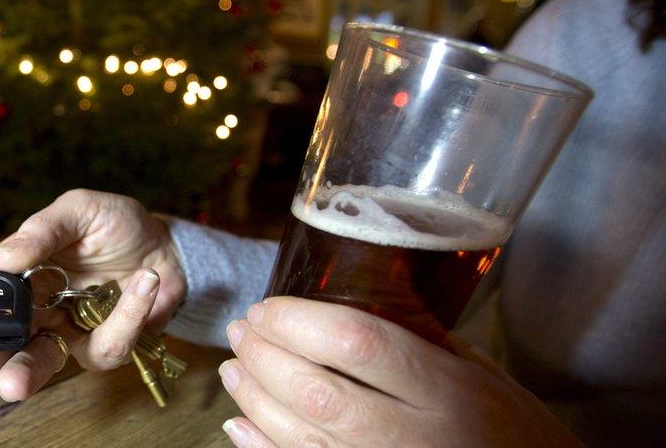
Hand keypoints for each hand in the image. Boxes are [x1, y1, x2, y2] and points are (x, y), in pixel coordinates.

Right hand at [0, 189, 186, 415]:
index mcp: (15, 275)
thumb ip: (41, 232)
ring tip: (12, 386)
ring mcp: (66, 330)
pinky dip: (127, 313)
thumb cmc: (115, 225)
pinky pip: (104, 344)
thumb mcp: (78, 210)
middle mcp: (33, 309)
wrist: (168, 245)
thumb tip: (5, 259)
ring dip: (23, 375)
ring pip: (36, 363)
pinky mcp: (102, 344)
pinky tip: (143, 282)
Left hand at [219, 297, 581, 446]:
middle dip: (264, 356)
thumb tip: (339, 306)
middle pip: (315, 391)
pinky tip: (240, 423)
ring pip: (300, 436)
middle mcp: (412, 434)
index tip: (268, 306)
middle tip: (241, 330)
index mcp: (444, 388)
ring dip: (254, 398)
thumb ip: (414, 340)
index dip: (299, 321)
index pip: (357, 342)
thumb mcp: (476, 369)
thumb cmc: (508, 425)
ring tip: (234, 368)